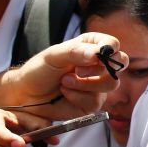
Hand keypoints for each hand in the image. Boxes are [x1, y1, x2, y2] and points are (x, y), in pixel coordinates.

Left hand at [4, 33, 127, 118]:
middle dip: (102, 68)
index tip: (99, 53)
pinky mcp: (92, 103)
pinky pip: (96, 100)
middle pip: (121, 63)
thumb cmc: (39, 70)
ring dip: (86, 83)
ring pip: (110, 84)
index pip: (112, 44)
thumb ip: (75, 51)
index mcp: (90, 47)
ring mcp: (97, 84)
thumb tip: (98, 53)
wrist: (27, 94)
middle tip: (79, 70)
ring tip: (65, 82)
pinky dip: (77, 96)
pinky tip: (65, 92)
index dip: (109, 48)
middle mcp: (97, 65)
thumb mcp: (53, 56)